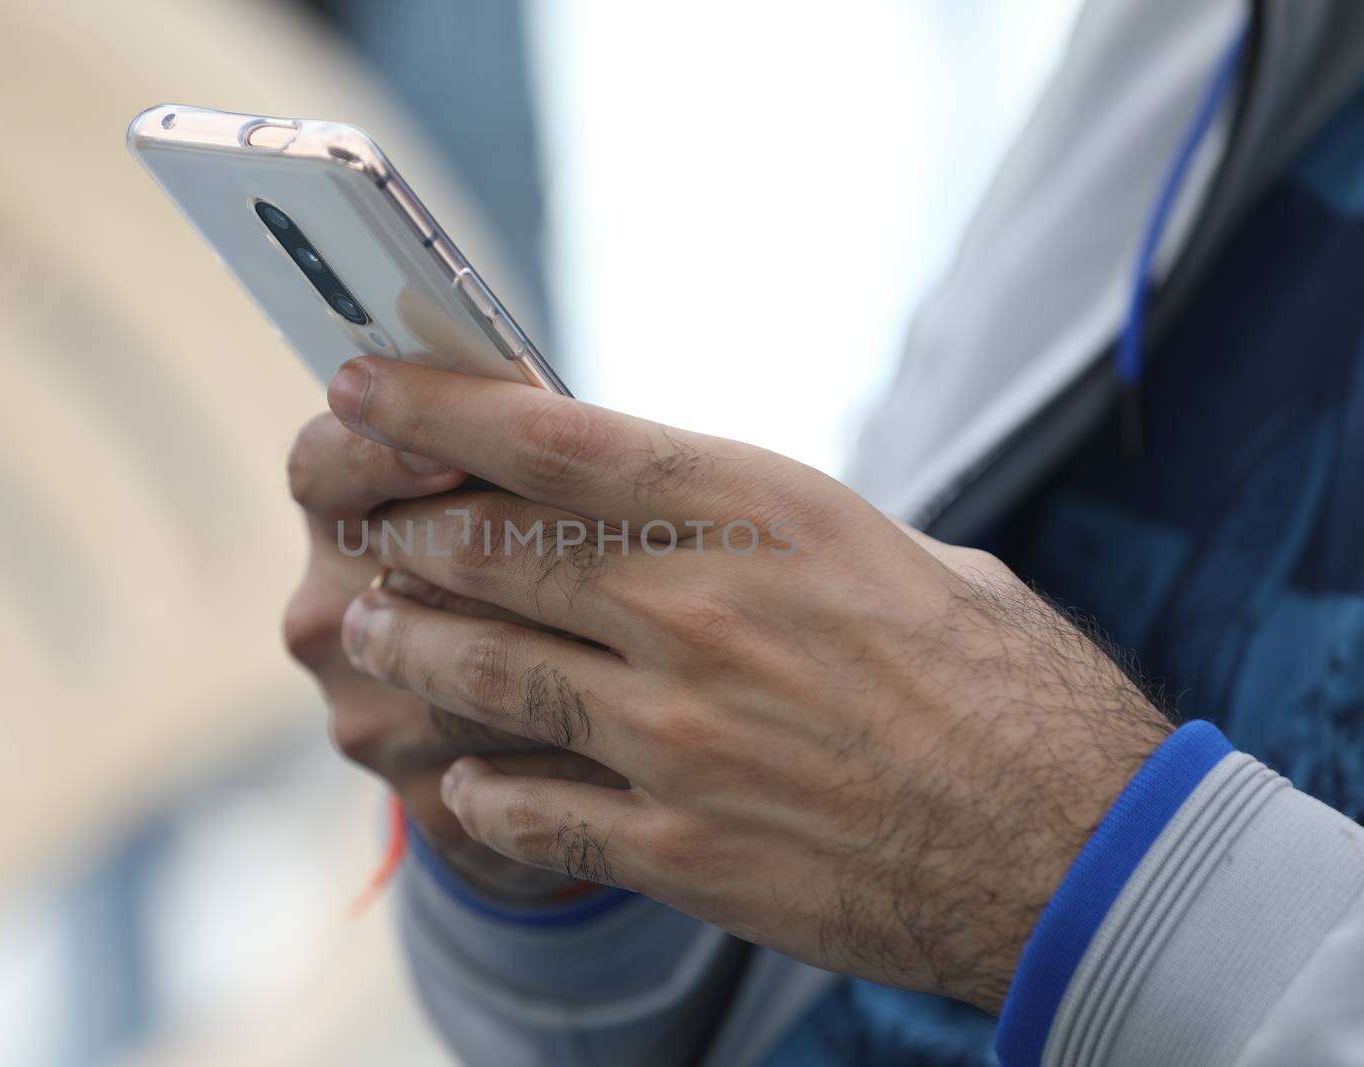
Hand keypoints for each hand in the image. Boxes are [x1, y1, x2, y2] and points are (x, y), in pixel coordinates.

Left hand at [325, 356, 1173, 1010]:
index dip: (436, 406)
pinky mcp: (676, 844)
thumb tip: (676, 505)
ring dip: (410, 642)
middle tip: (365, 519)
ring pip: (485, 670)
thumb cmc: (993, 678)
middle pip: (491, 549)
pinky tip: (462, 775)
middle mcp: (695, 610)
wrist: (1063, 842)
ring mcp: (674, 732)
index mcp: (755, 513)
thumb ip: (759, 529)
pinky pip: (526, 808)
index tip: (365, 384)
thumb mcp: (884, 551)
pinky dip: (479, 787)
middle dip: (406, 527)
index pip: (549, 437)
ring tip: (372, 623)